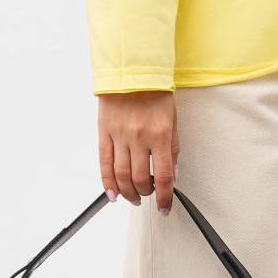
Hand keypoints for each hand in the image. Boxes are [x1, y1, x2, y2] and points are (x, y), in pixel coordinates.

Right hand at [97, 90, 178, 213]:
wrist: (131, 70)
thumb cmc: (155, 93)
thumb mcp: (172, 120)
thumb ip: (173, 149)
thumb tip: (173, 175)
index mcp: (159, 134)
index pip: (163, 176)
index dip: (164, 197)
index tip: (164, 208)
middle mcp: (139, 137)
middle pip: (139, 179)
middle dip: (145, 193)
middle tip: (148, 194)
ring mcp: (119, 135)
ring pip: (121, 176)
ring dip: (128, 193)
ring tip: (133, 197)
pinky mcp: (104, 132)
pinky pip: (104, 163)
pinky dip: (108, 183)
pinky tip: (113, 194)